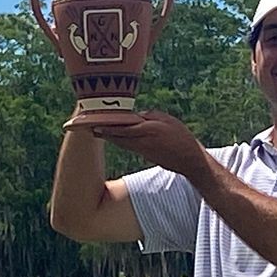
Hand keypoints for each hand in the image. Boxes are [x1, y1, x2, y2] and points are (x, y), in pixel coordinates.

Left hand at [93, 110, 207, 178]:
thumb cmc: (181, 137)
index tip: (94, 122)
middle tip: (88, 126)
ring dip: (108, 136)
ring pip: (121, 142)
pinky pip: (127, 145)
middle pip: (117, 136)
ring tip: (96, 130)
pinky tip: (111, 136)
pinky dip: (118, 140)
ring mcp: (142, 150)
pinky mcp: (144, 154)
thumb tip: (135, 116)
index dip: (107, 125)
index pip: (122, 126)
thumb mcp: (167, 120)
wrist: (189, 160)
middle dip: (102, 131)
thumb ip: (149, 116)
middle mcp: (141, 141)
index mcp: (148, 130)